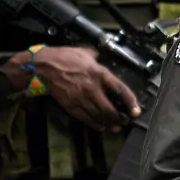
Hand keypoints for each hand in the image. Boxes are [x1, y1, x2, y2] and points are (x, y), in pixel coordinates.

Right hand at [17, 46, 140, 131]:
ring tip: (115, 127)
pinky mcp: (71, 106)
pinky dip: (95, 124)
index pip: (120, 89)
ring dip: (109, 123)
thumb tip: (104, 57)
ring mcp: (81, 99)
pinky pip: (86, 119)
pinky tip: (101, 126)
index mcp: (98, 73)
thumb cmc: (64, 57)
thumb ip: (98, 57)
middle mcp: (92, 88)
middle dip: (119, 118)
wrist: (43, 67)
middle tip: (124, 121)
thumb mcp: (86, 52)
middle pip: (110, 109)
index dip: (130, 101)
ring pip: (99, 116)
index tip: (136, 110)